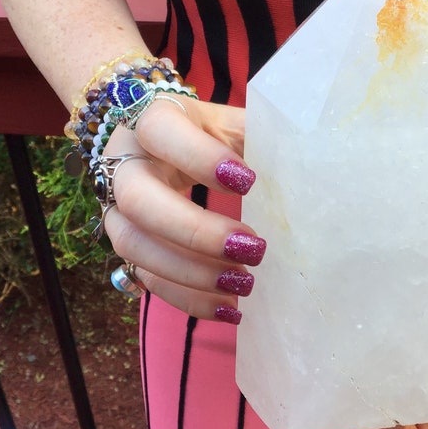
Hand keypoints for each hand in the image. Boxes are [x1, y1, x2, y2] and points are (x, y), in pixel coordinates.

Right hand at [102, 96, 265, 323]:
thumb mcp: (233, 124)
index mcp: (153, 120)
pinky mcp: (129, 244)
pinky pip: (144, 278)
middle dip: (196, 231)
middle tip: (254, 249)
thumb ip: (261, 136)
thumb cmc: (210, 136)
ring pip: (134, 245)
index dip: (199, 157)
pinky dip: (187, 298)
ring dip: (192, 272)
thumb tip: (309, 162)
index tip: (248, 182)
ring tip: (245, 283)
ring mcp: (118, 207)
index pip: (159, 129)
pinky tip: (229, 308)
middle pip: (138, 200)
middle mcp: (125, 163)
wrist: (164, 148)